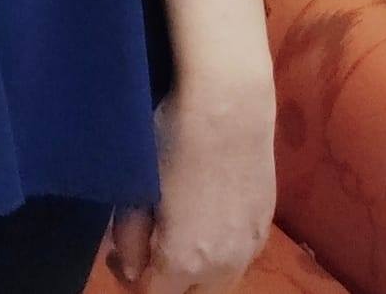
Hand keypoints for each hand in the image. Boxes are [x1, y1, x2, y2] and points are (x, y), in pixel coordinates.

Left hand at [106, 79, 275, 292]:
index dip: (133, 275)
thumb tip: (129, 268)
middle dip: (169, 279)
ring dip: (198, 269)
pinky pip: (240, 256)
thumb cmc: (172, 140)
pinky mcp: (266, 226)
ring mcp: (250, 249)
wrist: (230, 108)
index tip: (119, 252)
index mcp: (183, 262)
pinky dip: (222, 249)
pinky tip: (208, 215)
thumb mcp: (138, 185)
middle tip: (149, 243)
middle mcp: (222, 268)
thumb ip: (129, 234)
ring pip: (221, 280)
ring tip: (179, 230)